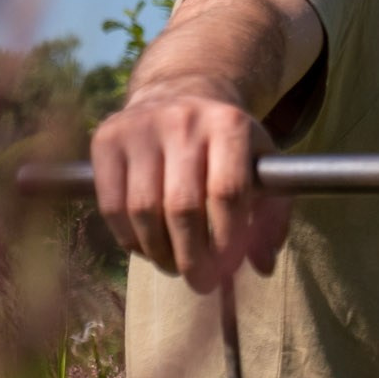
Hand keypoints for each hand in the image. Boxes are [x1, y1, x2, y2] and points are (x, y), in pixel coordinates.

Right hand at [90, 85, 290, 291]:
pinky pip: (112, 205)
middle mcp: (184, 120)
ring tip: (174, 266)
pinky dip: (129, 237)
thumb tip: (263, 266)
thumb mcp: (263, 168)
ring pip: (143, 209)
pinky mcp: (106, 138)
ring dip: (159, 251)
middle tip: (201, 282)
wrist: (181, 95)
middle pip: (183, 206)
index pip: (228, 192)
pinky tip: (147, 248)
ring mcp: (140, 127)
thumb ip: (272, 216)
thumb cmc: (229, 146)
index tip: (229, 268)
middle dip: (192, 256)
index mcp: (230, 124)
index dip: (227, 238)